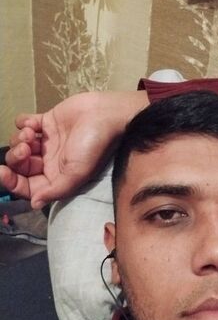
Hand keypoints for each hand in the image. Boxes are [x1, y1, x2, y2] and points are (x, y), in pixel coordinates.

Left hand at [0, 90, 148, 208]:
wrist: (106, 115)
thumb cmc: (95, 146)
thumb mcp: (77, 174)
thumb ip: (55, 190)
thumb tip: (35, 203)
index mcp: (56, 177)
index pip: (27, 185)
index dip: (12, 182)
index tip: (2, 173)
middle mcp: (50, 161)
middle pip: (20, 165)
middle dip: (16, 157)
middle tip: (26, 148)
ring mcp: (48, 141)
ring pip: (19, 144)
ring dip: (19, 139)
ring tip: (31, 133)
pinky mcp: (47, 122)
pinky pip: (25, 124)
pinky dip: (23, 123)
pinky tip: (34, 123)